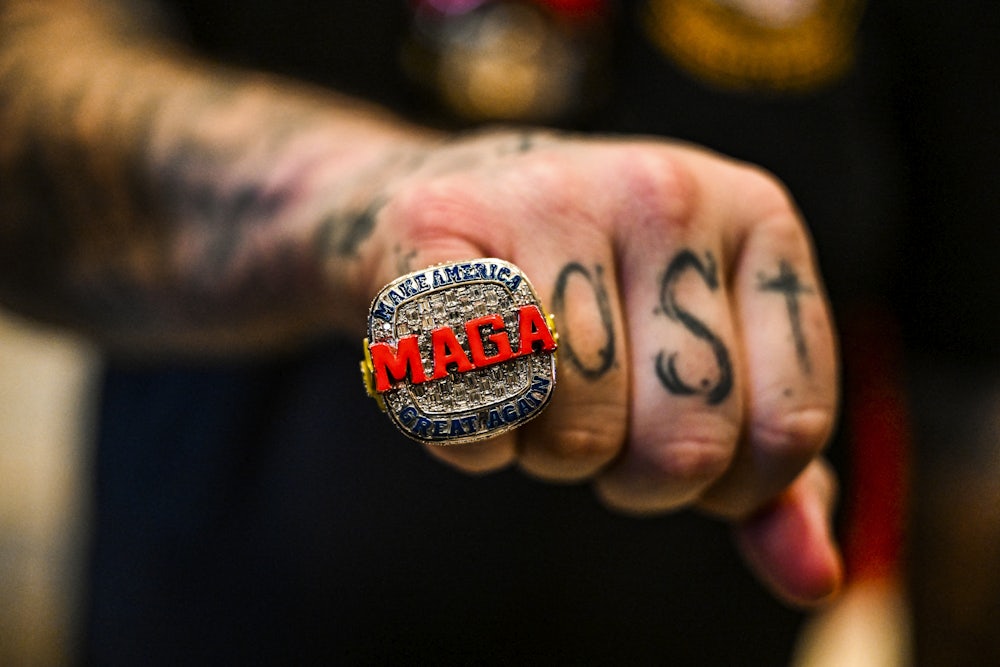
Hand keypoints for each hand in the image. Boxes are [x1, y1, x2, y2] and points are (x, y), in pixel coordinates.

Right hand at [355, 130, 841, 605]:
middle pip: (683, 445)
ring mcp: (548, 199)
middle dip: (631, 475)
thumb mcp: (707, 363)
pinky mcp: (436, 226)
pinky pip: (471, 404)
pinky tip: (463, 388)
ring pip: (574, 435)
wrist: (453, 210)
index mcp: (757, 217)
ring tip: (528, 391)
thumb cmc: (593, 299)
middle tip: (593, 421)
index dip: (728, 481)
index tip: (675, 439)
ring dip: (543, 454)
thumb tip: (813, 577)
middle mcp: (663, 193)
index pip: (789, 429)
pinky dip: (466, 436)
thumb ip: (771, 471)